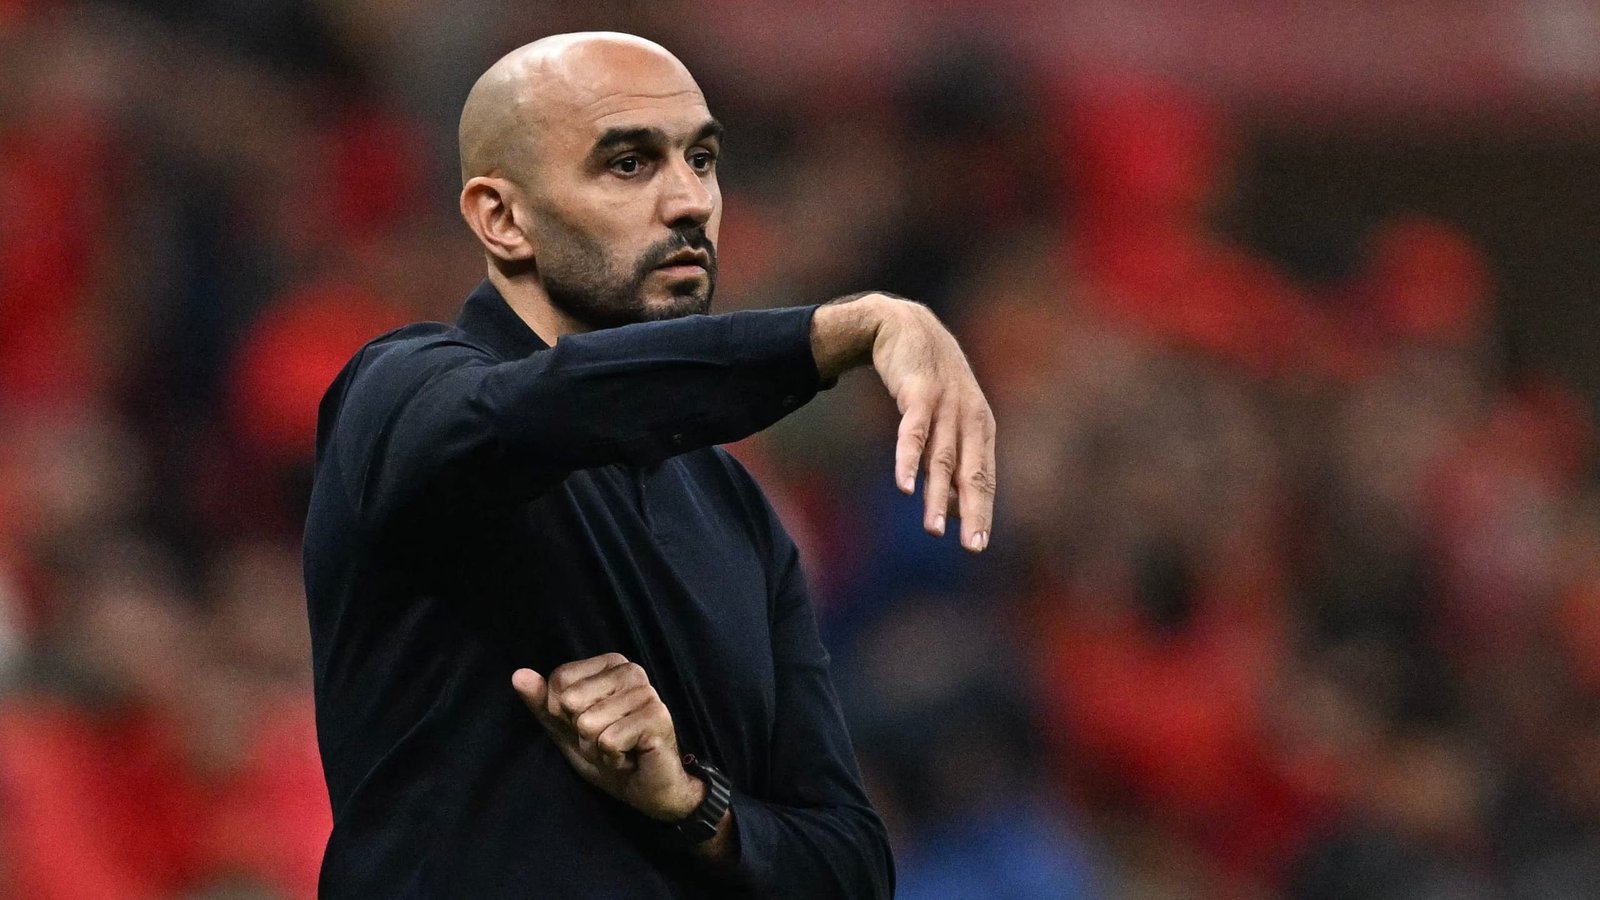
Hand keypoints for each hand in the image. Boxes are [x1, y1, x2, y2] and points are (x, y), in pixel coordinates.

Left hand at [512, 653, 704, 821]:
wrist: (646, 789)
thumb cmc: (608, 754)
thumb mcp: (566, 729)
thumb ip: (542, 702)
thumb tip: (518, 675)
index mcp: (611, 664)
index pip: (560, 680)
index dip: (562, 713)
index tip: (587, 726)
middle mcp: (632, 671)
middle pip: (571, 700)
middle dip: (581, 732)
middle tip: (605, 740)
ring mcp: (647, 693)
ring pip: (588, 723)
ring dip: (597, 748)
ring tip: (618, 749)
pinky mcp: (657, 718)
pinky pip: (608, 741)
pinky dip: (612, 758)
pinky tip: (629, 757)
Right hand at [812, 294, 996, 551]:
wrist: (905, 324)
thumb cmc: (928, 378)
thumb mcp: (947, 416)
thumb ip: (952, 458)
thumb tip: (956, 507)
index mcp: (980, 427)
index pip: (983, 477)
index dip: (981, 511)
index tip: (976, 545)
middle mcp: (968, 418)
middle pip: (970, 473)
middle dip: (972, 512)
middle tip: (971, 546)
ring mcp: (945, 405)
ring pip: (941, 459)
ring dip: (937, 496)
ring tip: (933, 529)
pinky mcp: (918, 393)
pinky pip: (913, 432)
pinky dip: (908, 460)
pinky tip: (905, 486)